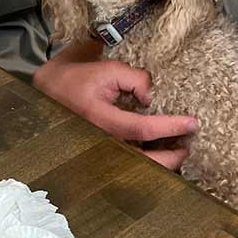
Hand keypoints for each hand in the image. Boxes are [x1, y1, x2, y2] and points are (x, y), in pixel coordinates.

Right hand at [33, 44, 198, 170]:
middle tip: (187, 148)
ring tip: (177, 153)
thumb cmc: (76, 78)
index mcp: (101, 120)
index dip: (170, 127)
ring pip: (132, 168)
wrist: (45, 91)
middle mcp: (100, 143)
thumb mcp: (107, 69)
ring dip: (157, 165)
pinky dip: (143, 162)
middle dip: (168, 160)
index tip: (192, 123)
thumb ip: (134, 78)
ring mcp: (98, 152)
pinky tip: (158, 154)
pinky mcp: (98, 153)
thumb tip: (151, 97)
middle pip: (140, 162)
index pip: (142, 129)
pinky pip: (124, 162)